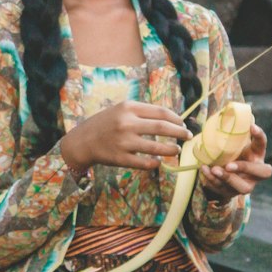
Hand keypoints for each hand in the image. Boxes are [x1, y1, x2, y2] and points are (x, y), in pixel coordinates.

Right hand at [60, 99, 191, 174]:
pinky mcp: (120, 158)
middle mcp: (127, 123)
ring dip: (171, 149)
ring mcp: (123, 142)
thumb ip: (142, 112)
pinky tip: (158, 162)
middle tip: (188, 136)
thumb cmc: (106, 124)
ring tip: (177, 150)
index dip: (176, 119)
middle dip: (180, 133)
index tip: (183, 124)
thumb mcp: (121, 110)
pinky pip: (145, 163)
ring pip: (156, 148)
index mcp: (129, 108)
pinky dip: (155, 163)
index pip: (161, 112)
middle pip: (163, 128)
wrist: (82, 141)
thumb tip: (171, 118)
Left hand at [197, 124, 271, 202]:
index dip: (259, 136)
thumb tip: (224, 112)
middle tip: (228, 165)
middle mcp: (256, 172)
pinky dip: (212, 180)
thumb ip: (231, 133)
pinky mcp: (233, 193)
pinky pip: (225, 189)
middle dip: (245, 168)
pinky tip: (204, 170)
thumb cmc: (230, 154)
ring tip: (213, 169)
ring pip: (243, 186)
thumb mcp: (232, 144)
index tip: (251, 126)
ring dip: (227, 178)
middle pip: (262, 172)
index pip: (262, 144)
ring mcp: (247, 184)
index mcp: (257, 154)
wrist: (222, 175)